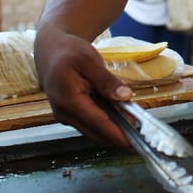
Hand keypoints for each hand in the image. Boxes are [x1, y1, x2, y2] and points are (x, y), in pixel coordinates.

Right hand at [33, 27, 133, 146]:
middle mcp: (65, 113)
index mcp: (69, 101)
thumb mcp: (90, 60)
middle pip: (96, 132)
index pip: (97, 124)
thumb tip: (125, 96)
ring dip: (113, 131)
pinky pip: (90, 123)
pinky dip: (105, 123)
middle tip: (143, 135)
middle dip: (119, 136)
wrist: (50, 51)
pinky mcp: (69, 114)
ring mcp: (65, 116)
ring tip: (135, 127)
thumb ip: (106, 80)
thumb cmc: (69, 52)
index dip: (118, 135)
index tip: (135, 142)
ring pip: (93, 130)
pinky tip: (122, 118)